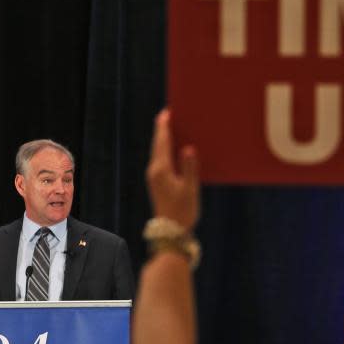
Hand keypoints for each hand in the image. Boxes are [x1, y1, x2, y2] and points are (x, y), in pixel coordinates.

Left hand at [147, 109, 199, 229]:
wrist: (171, 231)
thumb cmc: (183, 211)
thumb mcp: (190, 189)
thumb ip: (189, 168)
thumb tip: (188, 148)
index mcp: (162, 170)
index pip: (162, 143)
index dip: (164, 127)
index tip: (166, 113)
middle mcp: (155, 171)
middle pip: (158, 145)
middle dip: (162, 130)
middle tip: (168, 115)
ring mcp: (154, 177)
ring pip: (157, 152)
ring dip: (163, 139)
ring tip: (170, 128)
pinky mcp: (157, 182)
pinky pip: (160, 160)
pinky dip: (165, 150)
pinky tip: (171, 149)